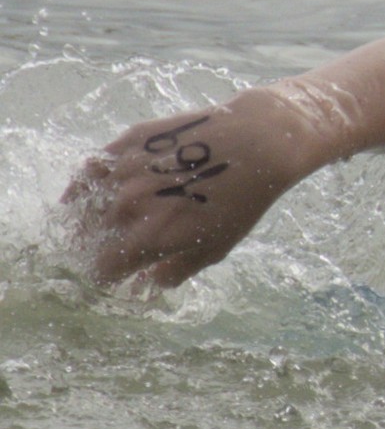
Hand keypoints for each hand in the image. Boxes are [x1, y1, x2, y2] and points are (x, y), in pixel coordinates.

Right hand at [62, 89, 319, 287]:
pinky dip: (83, 184)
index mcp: (151, 237)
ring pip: (82, 201)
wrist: (258, 143)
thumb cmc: (242, 200)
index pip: (103, 268)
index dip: (104, 276)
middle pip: (89, 236)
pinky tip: (86, 192)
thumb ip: (175, 271)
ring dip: (82, 217)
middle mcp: (130, 205)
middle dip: (92, 247)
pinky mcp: (129, 142)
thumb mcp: (215, 247)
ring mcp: (126, 170)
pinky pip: (91, 167)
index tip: (110, 275)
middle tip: (102, 248)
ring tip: (87, 224)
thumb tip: (144, 286)